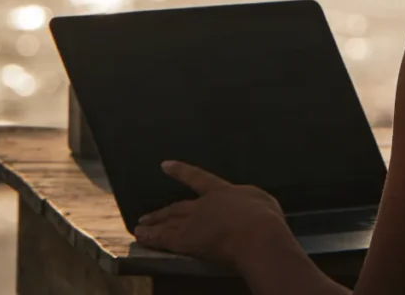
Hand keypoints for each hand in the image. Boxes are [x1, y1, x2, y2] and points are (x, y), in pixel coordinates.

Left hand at [134, 161, 290, 274]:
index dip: (181, 172)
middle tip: (145, 216)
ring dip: (153, 225)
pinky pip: (164, 240)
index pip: (198, 178)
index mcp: (222, 191)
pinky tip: (142, 238)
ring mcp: (193, 222)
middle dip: (161, 212)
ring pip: (167, 223)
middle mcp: (203, 205)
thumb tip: (249, 203)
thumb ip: (250, 201)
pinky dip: (152, 238)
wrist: (255, 233)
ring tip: (140, 228)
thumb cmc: (264, 216)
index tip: (165, 165)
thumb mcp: (262, 200)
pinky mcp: (187, 241)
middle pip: (177, 207)